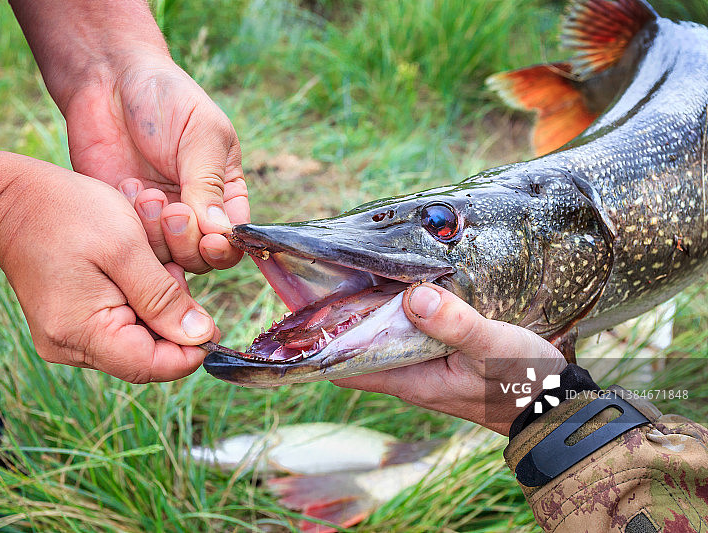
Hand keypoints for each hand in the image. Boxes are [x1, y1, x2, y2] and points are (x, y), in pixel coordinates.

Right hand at [0, 157, 218, 382]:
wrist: (11, 200)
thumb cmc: (68, 214)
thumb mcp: (126, 248)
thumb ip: (164, 298)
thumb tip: (200, 339)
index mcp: (82, 333)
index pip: (152, 367)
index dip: (190, 350)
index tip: (210, 321)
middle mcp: (70, 347)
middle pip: (146, 355)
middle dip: (172, 318)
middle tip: (172, 270)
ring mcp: (67, 339)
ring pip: (136, 339)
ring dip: (155, 305)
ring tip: (151, 262)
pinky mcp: (69, 326)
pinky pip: (118, 325)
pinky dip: (138, 300)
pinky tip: (135, 268)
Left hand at [63, 51, 248, 272]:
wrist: (109, 80)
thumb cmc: (166, 98)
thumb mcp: (201, 135)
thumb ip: (210, 184)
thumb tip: (220, 232)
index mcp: (225, 192)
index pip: (234, 239)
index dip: (225, 248)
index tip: (210, 240)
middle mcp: (193, 211)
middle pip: (200, 258)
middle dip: (186, 241)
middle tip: (172, 210)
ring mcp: (156, 218)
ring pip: (165, 257)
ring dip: (155, 231)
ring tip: (145, 192)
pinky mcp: (122, 216)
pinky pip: (131, 243)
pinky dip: (130, 223)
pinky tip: (127, 187)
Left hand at [335, 283, 566, 434]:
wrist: (556, 403)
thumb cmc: (522, 382)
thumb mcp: (491, 348)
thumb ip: (455, 324)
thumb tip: (414, 295)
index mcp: (409, 381)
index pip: (345, 368)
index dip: (325, 342)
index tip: (314, 306)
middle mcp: (410, 374)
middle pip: (362, 345)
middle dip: (349, 314)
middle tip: (338, 269)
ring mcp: (426, 364)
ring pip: (387, 333)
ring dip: (378, 306)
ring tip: (365, 265)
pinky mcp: (443, 353)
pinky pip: (413, 328)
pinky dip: (407, 306)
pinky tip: (410, 279)